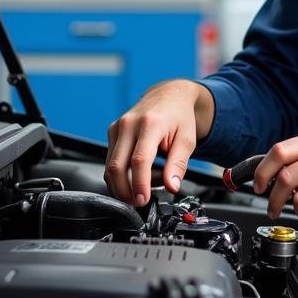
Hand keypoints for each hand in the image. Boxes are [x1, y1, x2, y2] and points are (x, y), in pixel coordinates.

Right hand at [105, 80, 214, 205]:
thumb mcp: (187, 140)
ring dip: (122, 184)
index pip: (139, 160)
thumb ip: (178, 164)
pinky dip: (121, 174)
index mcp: (150, 123)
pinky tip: (136, 176)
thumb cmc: (179, 117)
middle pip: (117, 166)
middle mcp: (129, 124)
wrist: (169, 95)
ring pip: (110, 166)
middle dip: (125, 191)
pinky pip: (110, 160)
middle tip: (139, 202)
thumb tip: (172, 186)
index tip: (143, 199)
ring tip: (143, 187)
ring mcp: (117, 127)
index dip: (139, 184)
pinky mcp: (112, 132)